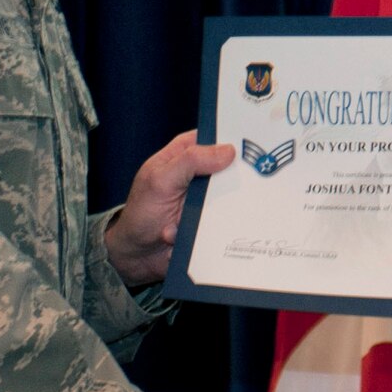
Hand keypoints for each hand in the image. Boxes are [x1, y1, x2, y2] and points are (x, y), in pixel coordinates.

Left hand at [105, 131, 234, 285]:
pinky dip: (215, 228)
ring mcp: (208, 198)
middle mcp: (199, 174)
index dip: (235, 138)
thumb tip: (227, 151)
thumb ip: (190, 161)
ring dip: (220, 210)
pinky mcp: (212, 219)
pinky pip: (228, 219)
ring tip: (191, 218)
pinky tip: (189, 234)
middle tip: (229, 189)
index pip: (215, 137)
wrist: (137, 255)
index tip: (254, 144)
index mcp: (185, 154)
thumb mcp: (160, 180)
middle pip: (231, 168)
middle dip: (237, 178)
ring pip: (233, 196)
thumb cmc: (140, 213)